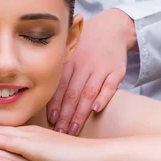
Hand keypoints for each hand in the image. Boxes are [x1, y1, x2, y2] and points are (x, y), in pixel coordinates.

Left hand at [47, 8, 136, 134]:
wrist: (111, 28)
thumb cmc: (85, 48)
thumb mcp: (69, 56)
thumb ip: (59, 76)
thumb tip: (44, 102)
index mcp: (68, 64)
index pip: (58, 88)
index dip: (54, 105)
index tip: (50, 121)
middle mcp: (82, 66)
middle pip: (72, 94)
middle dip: (64, 115)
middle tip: (59, 133)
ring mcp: (100, 68)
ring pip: (88, 93)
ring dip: (80, 113)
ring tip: (73, 129)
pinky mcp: (117, 70)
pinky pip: (110, 86)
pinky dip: (103, 97)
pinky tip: (96, 110)